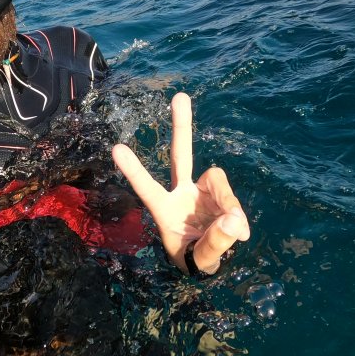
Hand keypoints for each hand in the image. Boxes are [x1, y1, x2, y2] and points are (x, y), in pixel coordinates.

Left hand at [112, 93, 249, 273]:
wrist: (213, 260)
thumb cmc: (195, 259)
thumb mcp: (200, 259)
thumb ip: (215, 243)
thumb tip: (233, 220)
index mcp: (164, 210)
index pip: (147, 188)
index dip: (133, 170)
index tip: (116, 148)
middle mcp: (182, 194)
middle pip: (181, 155)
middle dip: (182, 126)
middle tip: (180, 96)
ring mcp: (202, 192)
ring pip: (218, 180)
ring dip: (227, 203)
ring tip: (232, 230)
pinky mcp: (221, 195)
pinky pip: (232, 197)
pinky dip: (237, 213)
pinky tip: (238, 231)